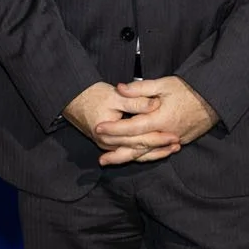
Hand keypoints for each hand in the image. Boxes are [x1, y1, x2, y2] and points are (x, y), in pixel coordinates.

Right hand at [64, 82, 180, 164]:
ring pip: (134, 154)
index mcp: (110, 132)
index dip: (158, 137)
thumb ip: (136, 101)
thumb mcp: (115, 95)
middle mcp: (108, 143)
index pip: (139, 138)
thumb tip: (155, 105)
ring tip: (171, 150)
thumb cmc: (92, 95)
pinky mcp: (108, 144)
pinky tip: (155, 151)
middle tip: (177, 144)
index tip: (174, 135)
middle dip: (159, 148)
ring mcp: (107, 145)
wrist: (71, 99)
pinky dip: (142, 152)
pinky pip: (128, 152)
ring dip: (153, 153)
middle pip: (139, 149)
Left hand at [94, 77, 217, 165]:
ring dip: (127, 158)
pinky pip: (158, 153)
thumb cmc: (188, 89)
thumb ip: (140, 88)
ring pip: (146, 154)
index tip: (98, 129)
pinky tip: (135, 157)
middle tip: (100, 157)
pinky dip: (145, 156)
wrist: (214, 99)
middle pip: (136, 146)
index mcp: (159, 119)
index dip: (114, 129)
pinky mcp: (179, 141)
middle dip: (116, 150)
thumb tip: (120, 88)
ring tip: (110, 161)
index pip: (131, 128)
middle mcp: (165, 133)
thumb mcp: (164, 83)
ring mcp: (173, 140)